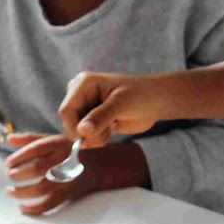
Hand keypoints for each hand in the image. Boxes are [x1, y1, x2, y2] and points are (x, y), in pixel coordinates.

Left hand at [5, 133, 97, 214]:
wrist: (98, 165)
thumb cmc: (69, 151)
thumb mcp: (54, 139)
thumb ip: (31, 139)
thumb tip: (9, 138)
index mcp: (60, 145)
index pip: (35, 149)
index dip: (18, 157)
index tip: (9, 163)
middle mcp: (64, 161)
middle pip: (36, 169)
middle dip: (17, 174)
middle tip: (10, 176)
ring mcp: (67, 179)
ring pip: (40, 189)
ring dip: (21, 192)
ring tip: (10, 191)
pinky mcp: (68, 194)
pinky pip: (49, 204)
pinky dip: (33, 208)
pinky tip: (22, 207)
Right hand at [58, 71, 176, 146]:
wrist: (157, 101)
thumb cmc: (141, 95)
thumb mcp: (120, 104)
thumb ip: (100, 117)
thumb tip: (82, 131)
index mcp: (82, 84)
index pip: (66, 110)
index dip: (74, 128)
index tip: (89, 138)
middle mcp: (80, 95)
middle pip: (70, 123)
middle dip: (87, 133)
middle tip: (109, 130)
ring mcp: (87, 108)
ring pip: (78, 132)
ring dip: (95, 137)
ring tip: (113, 125)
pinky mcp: (94, 120)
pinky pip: (87, 137)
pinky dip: (98, 138)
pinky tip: (113, 128)